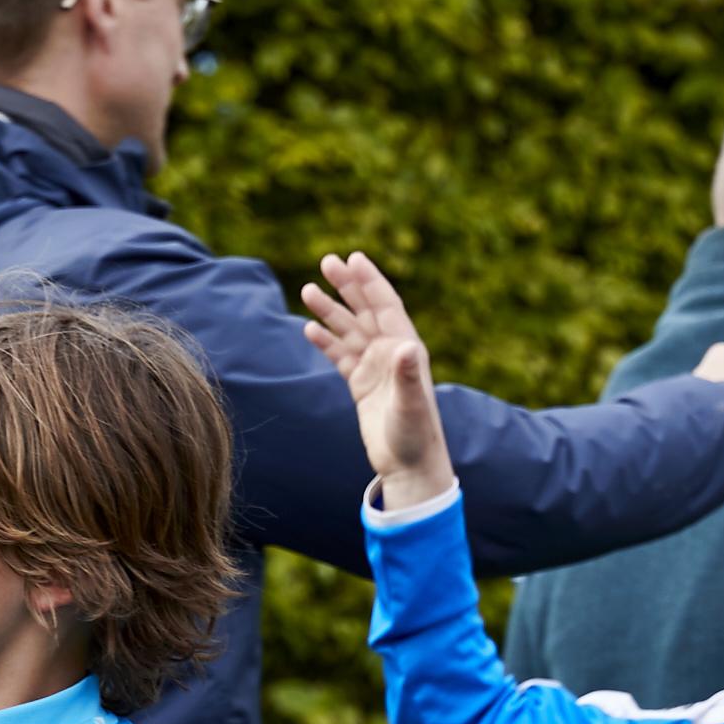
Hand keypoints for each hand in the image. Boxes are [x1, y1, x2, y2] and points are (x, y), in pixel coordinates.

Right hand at [298, 253, 451, 508]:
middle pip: (366, 310)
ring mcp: (374, 368)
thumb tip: (407, 347)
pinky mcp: (361, 384)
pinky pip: (340, 355)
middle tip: (327, 261)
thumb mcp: (411, 405)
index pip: (386, 305)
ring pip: (349, 330)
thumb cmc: (415, 435)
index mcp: (406, 349)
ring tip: (307, 290)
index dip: (370, 281)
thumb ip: (408, 375)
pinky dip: (326, 341)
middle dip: (348, 285)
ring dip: (330, 311)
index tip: (354, 258)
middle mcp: (391, 353)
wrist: (408, 465)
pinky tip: (309, 329)